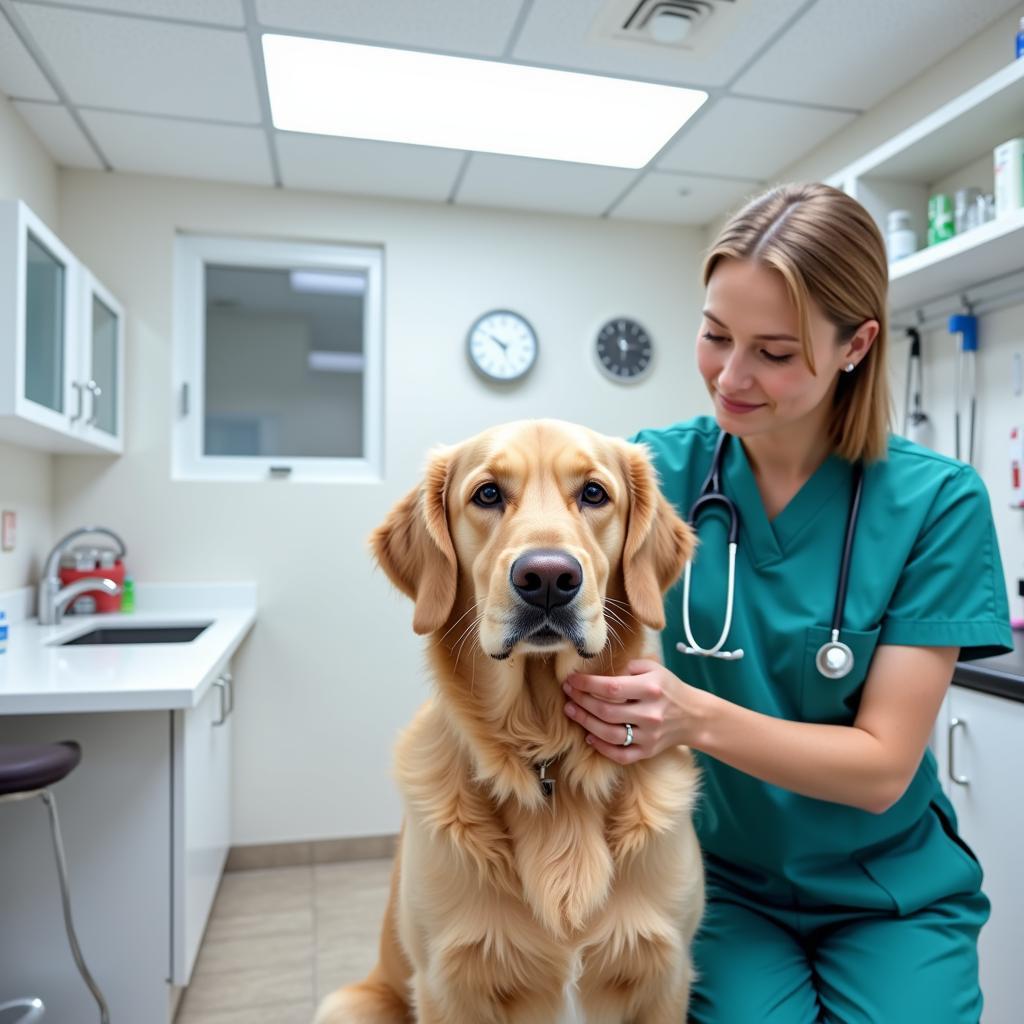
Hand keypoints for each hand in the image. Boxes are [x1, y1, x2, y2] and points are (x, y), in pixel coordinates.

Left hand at [562, 657, 702, 763]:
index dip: (586, 684)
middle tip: (567, 694)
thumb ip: (626, 668)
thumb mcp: (653, 669)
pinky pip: (620, 755)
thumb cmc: (668, 688)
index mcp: (650, 689)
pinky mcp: (648, 752)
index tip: (570, 679)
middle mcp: (650, 713)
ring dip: (585, 722)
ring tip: (571, 711)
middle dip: (581, 701)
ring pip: (609, 734)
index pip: (610, 688)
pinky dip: (602, 747)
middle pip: (606, 711)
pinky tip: (589, 736)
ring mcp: (649, 736)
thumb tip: (597, 673)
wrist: (694, 716)